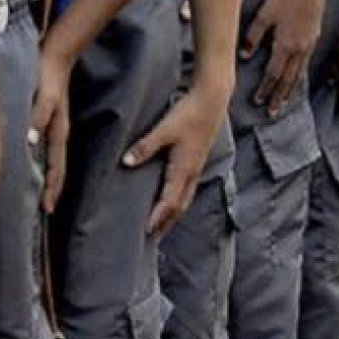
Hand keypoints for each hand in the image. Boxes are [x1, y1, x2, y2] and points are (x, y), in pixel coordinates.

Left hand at [30, 47, 72, 213]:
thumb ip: (37, 118)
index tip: (46, 209)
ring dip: (47, 178)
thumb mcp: (44, 98)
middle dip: (52, 190)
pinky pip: (45, 148)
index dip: (52, 189)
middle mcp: (58, 133)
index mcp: (59, 132)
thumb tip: (30, 143)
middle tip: (45, 209)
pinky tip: (32, 164)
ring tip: (39, 194)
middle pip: (57, 169)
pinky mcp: (47, 119)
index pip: (57, 168)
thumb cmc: (48, 76)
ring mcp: (54, 127)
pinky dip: (40, 162)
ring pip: (51, 160)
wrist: (56, 55)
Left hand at [123, 81, 230, 234]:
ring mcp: (197, 167)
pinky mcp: (197, 160)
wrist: (212, 100)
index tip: (146, 231)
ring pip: (185, 198)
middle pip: (179, 206)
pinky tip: (173, 198)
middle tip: (153, 238)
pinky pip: (188, 188)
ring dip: (174, 214)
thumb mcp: (163, 129)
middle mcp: (191, 173)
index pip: (169, 201)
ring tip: (163, 225)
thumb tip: (126, 162)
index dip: (158, 217)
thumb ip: (144, 147)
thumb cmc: (188, 114)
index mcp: (183, 169)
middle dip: (167, 223)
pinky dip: (179, 200)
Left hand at [240, 0, 328, 116]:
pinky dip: (298, 77)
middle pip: (287, 80)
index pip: (273, 74)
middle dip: (278, 97)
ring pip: (298, 74)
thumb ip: (253, 36)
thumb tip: (243, 56)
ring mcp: (309, 44)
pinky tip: (295, 80)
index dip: (265, 89)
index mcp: (285, 45)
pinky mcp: (315, 37)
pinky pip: (305, 64)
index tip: (258, 101)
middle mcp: (299, 49)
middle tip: (271, 112)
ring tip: (282, 103)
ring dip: (289, 91)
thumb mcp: (263, 14)